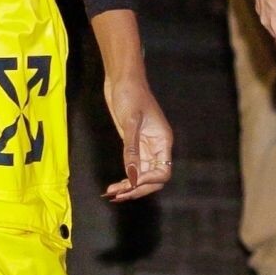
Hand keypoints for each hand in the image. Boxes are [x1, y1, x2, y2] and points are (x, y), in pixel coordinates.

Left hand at [103, 72, 172, 202]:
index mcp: (163, 141)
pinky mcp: (133, 145)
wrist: (121, 80)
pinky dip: (125, 177)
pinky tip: (114, 185)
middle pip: (153, 178)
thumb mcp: (130, 122)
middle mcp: (156, 147)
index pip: (163, 172)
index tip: (132, 181)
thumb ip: (131, 150)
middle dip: (137, 188)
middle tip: (119, 195)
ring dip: (129, 186)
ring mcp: (145, 147)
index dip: (149, 180)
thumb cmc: (130, 95)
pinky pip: (133, 168)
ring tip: (112, 193)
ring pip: (142, 175)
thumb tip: (132, 176)